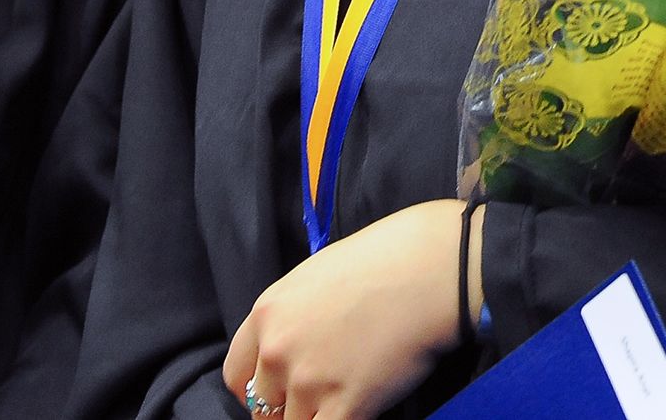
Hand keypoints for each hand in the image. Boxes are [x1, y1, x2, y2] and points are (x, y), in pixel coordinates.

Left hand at [224, 200, 479, 419]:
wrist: (428, 270)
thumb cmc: (383, 261)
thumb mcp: (315, 276)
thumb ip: (293, 316)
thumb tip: (292, 346)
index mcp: (266, 314)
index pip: (236, 375)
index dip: (258, 390)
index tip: (278, 393)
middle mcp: (278, 350)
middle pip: (263, 408)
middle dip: (287, 408)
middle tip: (318, 399)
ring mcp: (309, 380)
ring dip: (316, 418)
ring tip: (343, 401)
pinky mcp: (345, 405)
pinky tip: (357, 412)